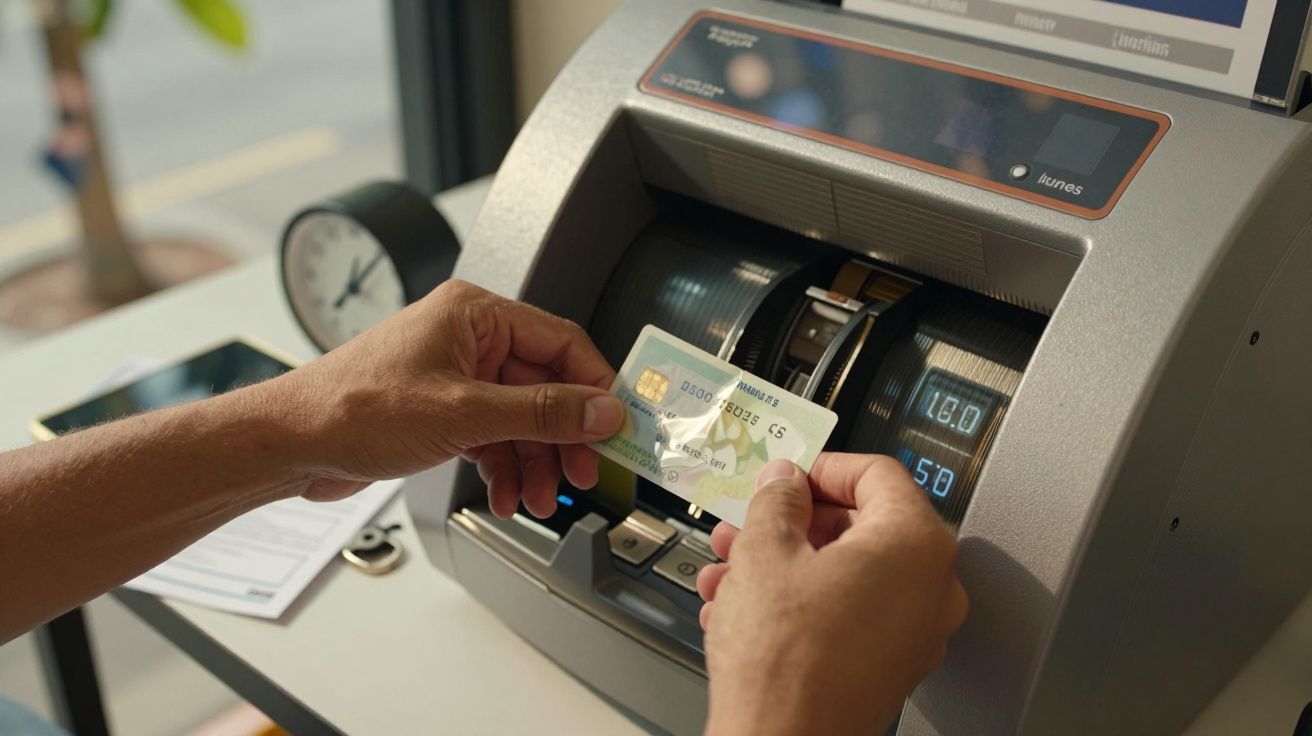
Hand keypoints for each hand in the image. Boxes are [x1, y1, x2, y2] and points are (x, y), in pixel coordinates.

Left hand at [264, 279, 622, 514]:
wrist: (291, 444)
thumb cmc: (350, 407)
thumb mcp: (462, 412)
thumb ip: (540, 413)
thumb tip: (599, 411)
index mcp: (476, 314)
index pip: (562, 343)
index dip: (594, 388)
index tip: (614, 426)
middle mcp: (470, 339)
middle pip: (545, 388)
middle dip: (562, 439)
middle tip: (582, 474)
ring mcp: (456, 377)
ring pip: (521, 420)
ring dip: (533, 463)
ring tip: (536, 497)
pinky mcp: (443, 411)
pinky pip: (493, 438)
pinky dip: (504, 468)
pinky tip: (506, 495)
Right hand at [696, 454, 967, 735]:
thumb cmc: (786, 660)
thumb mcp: (765, 550)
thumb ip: (778, 499)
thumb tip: (785, 483)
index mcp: (915, 544)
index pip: (877, 474)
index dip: (822, 468)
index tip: (788, 476)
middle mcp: (930, 588)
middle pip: (860, 525)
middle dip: (792, 522)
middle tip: (749, 522)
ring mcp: (914, 632)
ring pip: (845, 572)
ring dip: (784, 563)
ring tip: (731, 569)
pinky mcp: (888, 666)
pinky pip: (846, 613)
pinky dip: (799, 602)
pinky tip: (744, 608)